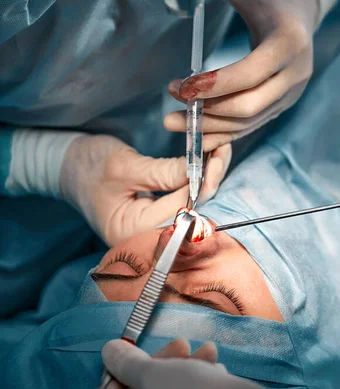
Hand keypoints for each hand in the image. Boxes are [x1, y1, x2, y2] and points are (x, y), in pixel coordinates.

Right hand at [59, 134, 230, 245]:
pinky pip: (181, 203)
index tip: (217, 155)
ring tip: (218, 152)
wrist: (68, 166)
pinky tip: (206, 164)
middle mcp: (144, 239)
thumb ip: (163, 172)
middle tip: (222, 150)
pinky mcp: (154, 218)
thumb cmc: (88, 165)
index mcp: (132, 232)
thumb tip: (201, 170)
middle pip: (189, 214)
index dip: (202, 183)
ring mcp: (149, 230)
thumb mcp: (124, 165)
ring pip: (189, 208)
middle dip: (209, 182)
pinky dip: (194, 183)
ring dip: (205, 180)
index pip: (179, 211)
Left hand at [165, 0, 318, 150]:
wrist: (301, 6)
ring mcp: (292, 93)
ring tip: (174, 122)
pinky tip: (197, 132)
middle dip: (207, 112)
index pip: (248, 74)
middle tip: (170, 109)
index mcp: (289, 42)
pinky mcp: (283, 103)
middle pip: (249, 106)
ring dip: (210, 126)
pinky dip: (223, 131)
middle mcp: (296, 73)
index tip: (178, 87)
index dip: (212, 86)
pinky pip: (251, 124)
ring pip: (248, 121)